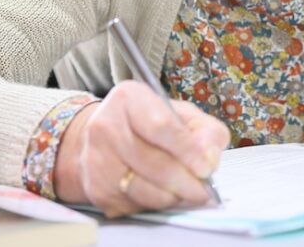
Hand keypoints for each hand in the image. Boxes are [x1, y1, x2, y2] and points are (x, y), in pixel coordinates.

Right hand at [53, 81, 229, 217]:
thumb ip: (206, 132)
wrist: (108, 139)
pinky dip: (154, 206)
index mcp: (129, 98)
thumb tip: (209, 159)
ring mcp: (95, 158)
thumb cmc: (153, 125)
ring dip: (171, 197)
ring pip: (142, 189)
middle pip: (152, 163)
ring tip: (187, 193)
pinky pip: (132, 205)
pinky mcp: (94, 187)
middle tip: (203, 190)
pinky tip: (163, 195)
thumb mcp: (185, 116)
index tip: (206, 168)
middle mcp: (105, 125)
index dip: (187, 151)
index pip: (160, 126)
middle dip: (185, 182)